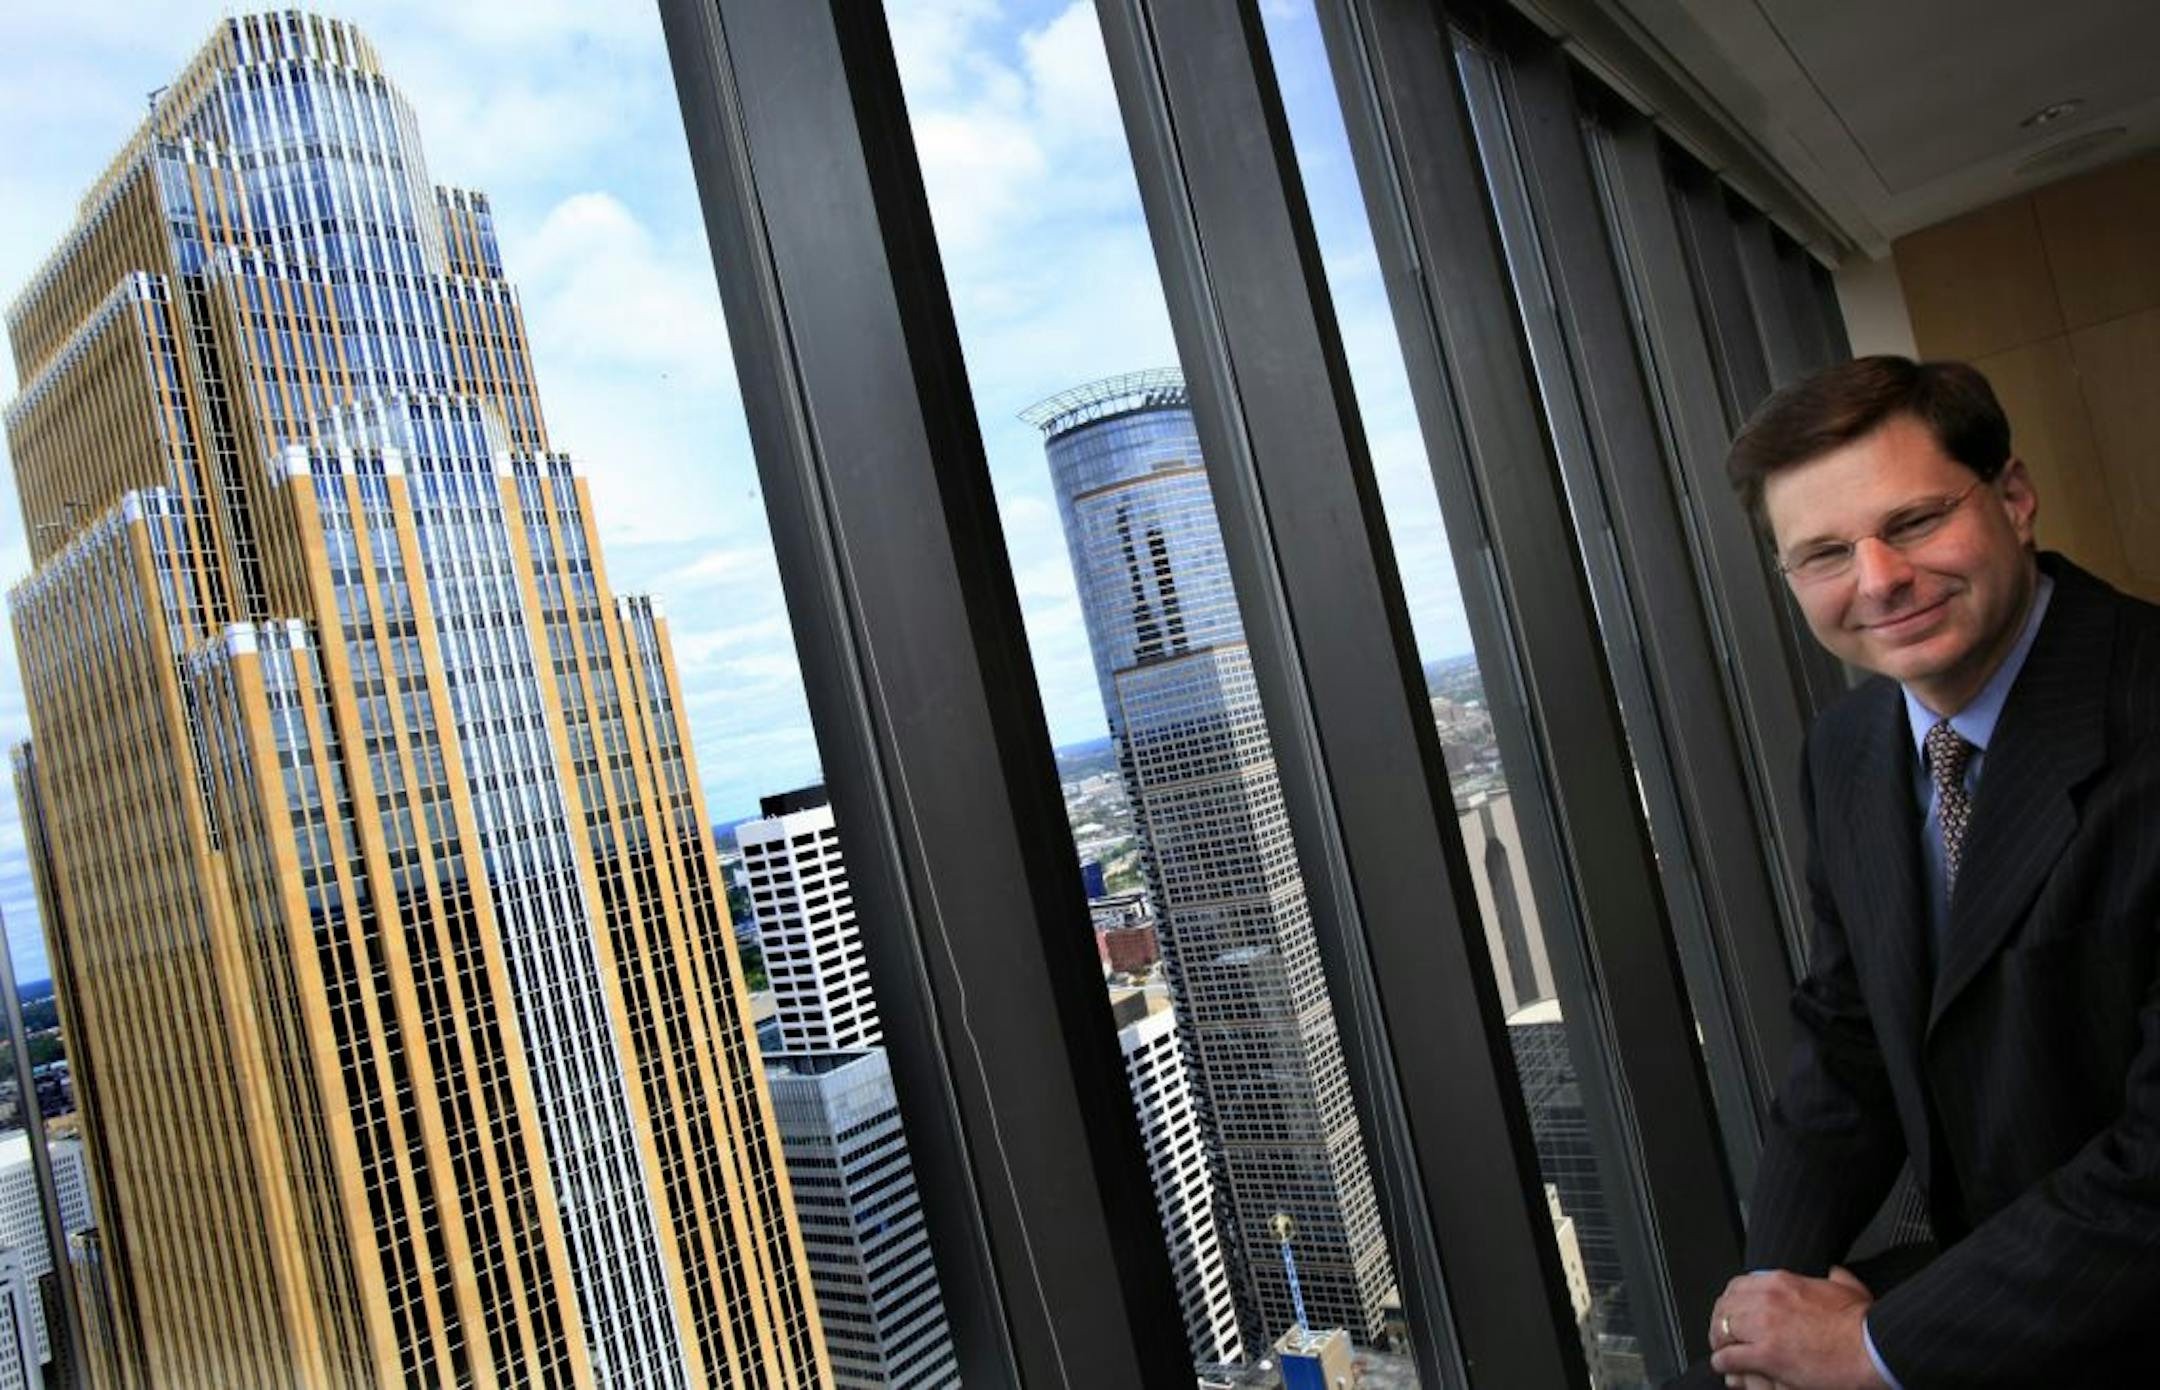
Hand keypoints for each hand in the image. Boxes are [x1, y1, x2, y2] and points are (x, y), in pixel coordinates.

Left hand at [1708, 1267, 1885, 1389]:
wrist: (1871, 1349)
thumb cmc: (1863, 1325)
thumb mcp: (1848, 1289)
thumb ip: (1836, 1277)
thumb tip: (1834, 1272)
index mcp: (1782, 1282)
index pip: (1738, 1286)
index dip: (1731, 1302)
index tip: (1733, 1312)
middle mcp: (1767, 1300)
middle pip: (1724, 1307)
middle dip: (1721, 1322)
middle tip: (1722, 1334)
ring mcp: (1764, 1328)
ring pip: (1722, 1330)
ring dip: (1720, 1343)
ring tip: (1722, 1352)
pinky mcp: (1767, 1355)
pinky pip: (1730, 1358)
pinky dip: (1724, 1364)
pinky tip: (1727, 1369)